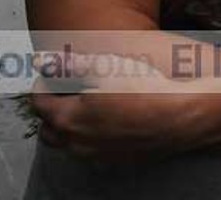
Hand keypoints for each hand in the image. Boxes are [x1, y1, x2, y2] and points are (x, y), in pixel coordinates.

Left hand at [31, 51, 210, 160]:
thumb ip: (69, 65)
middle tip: (64, 92)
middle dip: (50, 111)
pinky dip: (91, 137)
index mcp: (67, 119)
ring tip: (86, 106)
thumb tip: (41, 60)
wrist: (181, 115)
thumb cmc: (143, 89)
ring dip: (70, 127)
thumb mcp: (104, 66)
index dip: (42, 84)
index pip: (39, 103)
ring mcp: (97, 155)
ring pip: (69, 145)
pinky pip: (92, 151)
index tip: (52, 72)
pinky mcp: (117, 160)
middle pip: (49, 131)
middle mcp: (77, 143)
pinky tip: (109, 120)